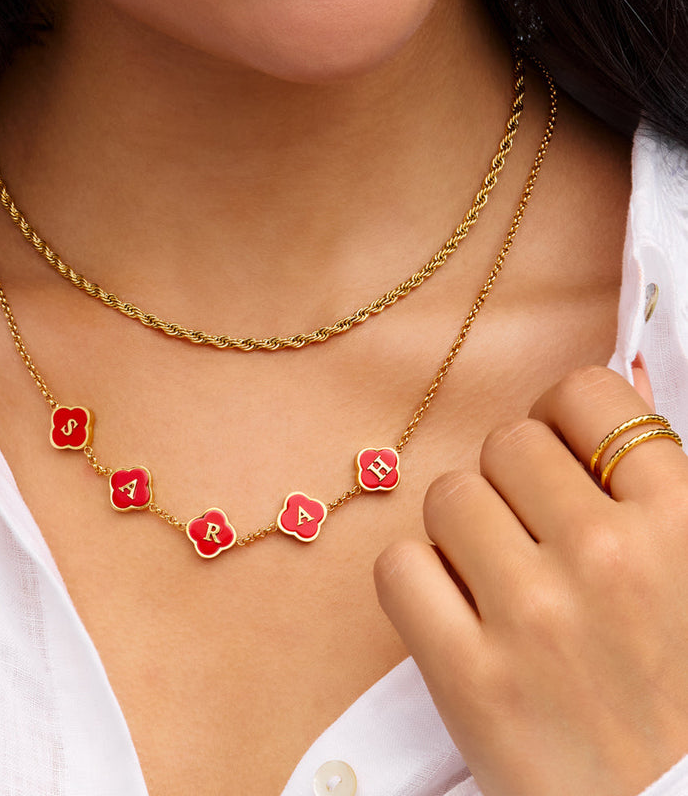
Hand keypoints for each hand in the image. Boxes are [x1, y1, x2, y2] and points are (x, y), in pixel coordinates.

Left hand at [375, 365, 687, 795]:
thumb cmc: (677, 686)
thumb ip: (659, 476)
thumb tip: (618, 373)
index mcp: (682, 523)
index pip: (583, 394)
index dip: (559, 419)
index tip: (558, 458)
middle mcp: (610, 558)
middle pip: (503, 442)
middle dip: (510, 481)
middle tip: (531, 538)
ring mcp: (535, 617)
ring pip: (446, 495)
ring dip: (461, 531)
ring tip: (498, 582)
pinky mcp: (471, 678)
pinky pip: (400, 566)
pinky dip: (419, 585)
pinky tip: (456, 616)